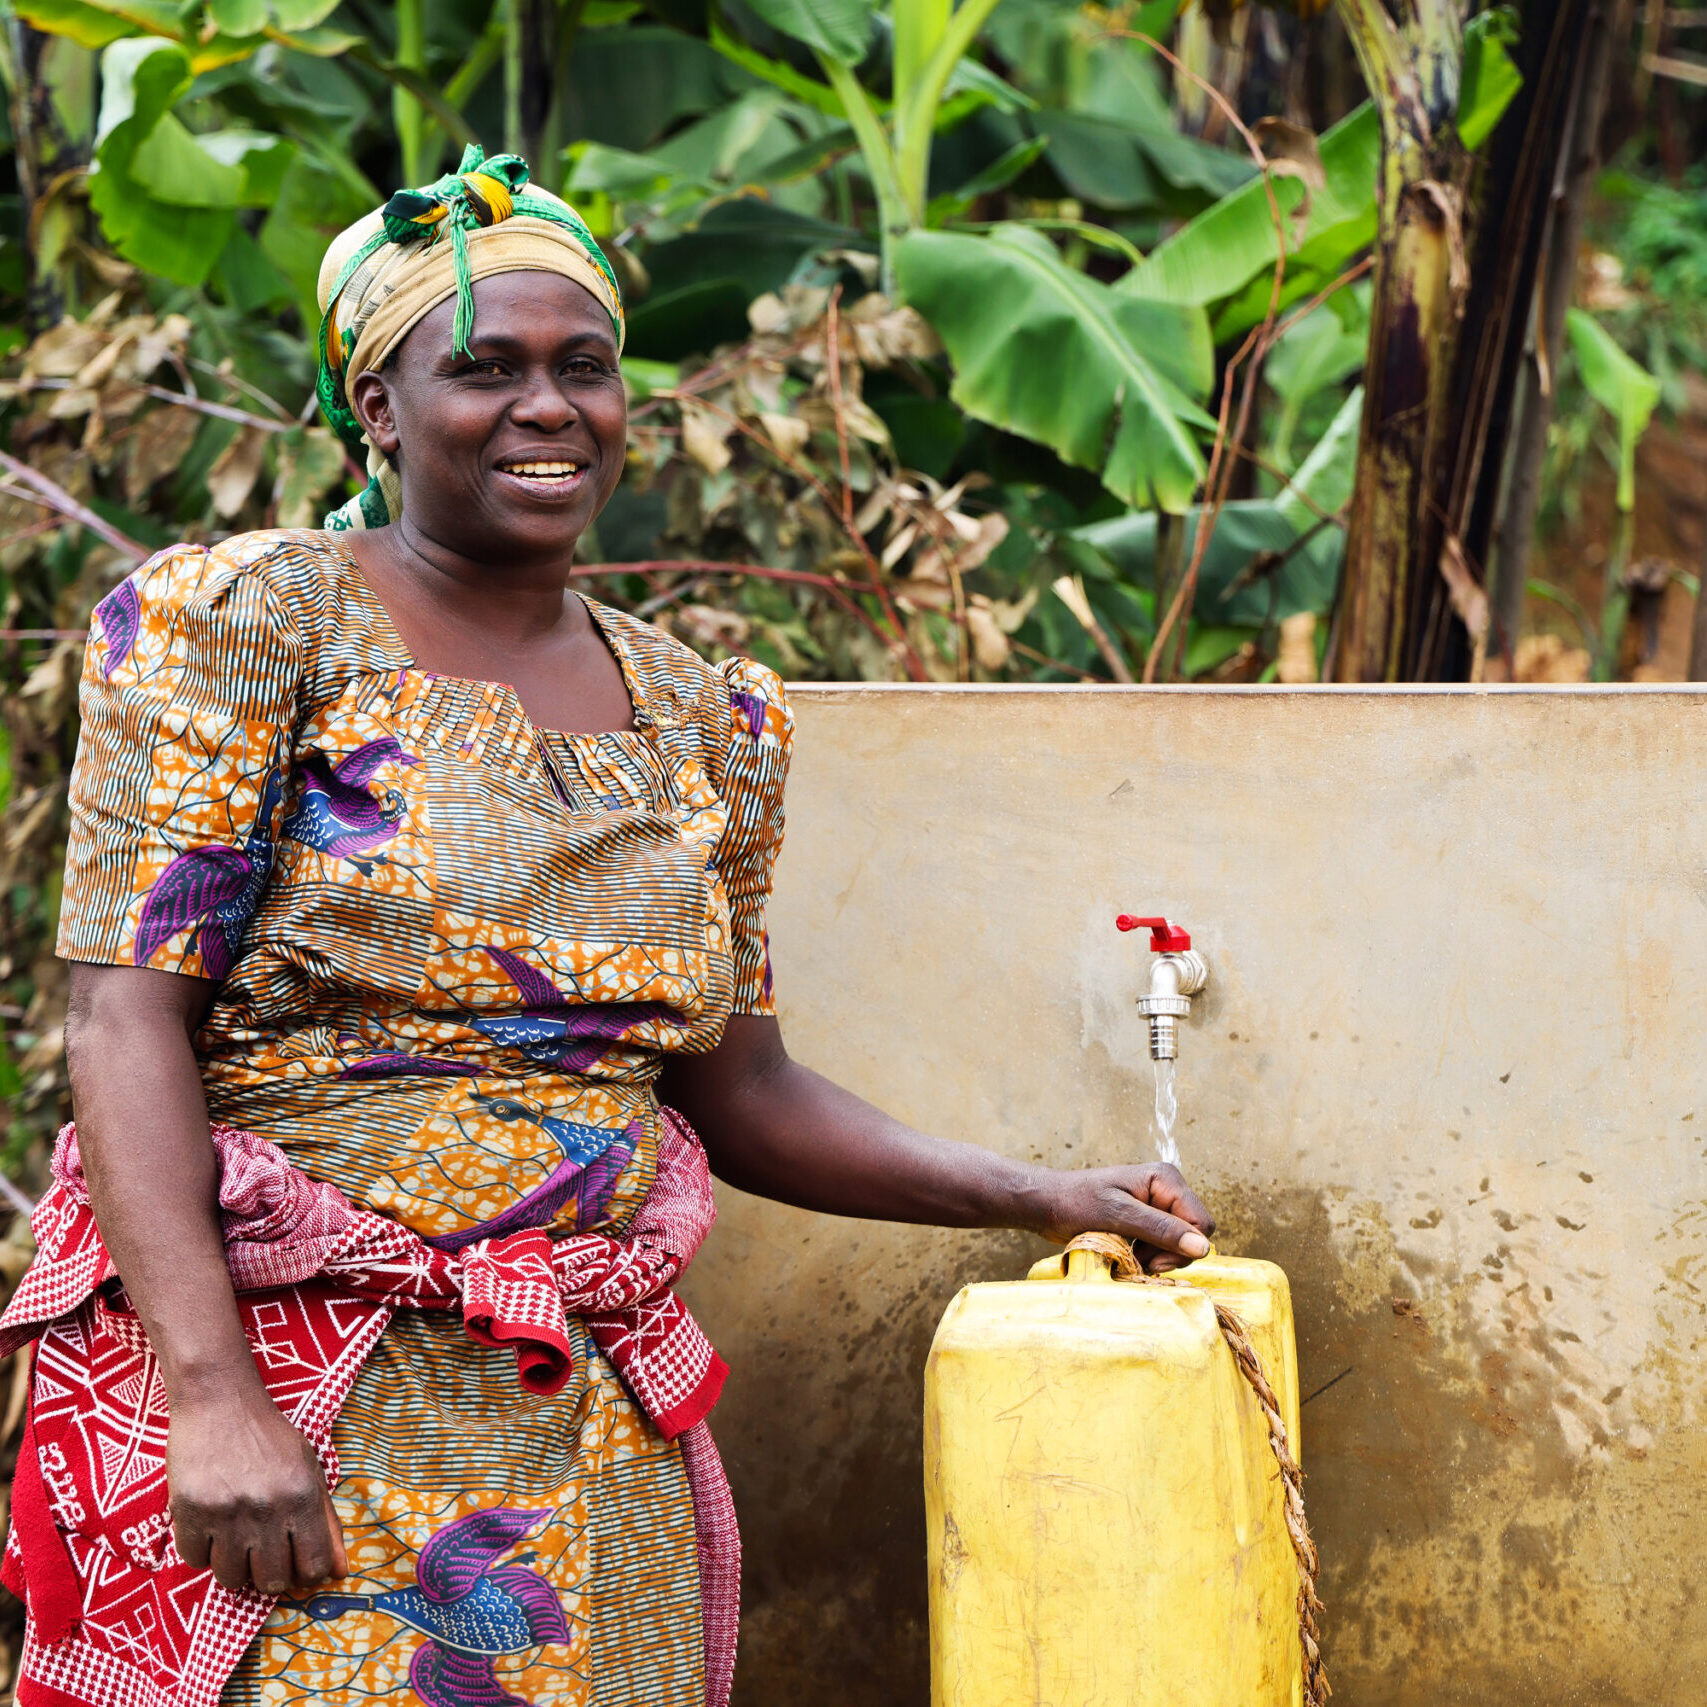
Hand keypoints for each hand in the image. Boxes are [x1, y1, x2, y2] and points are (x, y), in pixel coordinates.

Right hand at [167, 1384, 346, 1596]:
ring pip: (231, 1578)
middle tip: (262, 1549)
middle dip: (268, 1573)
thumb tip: (340, 1573)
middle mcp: (267, 1508)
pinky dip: (202, 1550)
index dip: (304, 1573)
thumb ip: (327, 1522)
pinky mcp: (189, 1511)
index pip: (312, 1568)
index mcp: (303, 1496)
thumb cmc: (269, 1438)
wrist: (220, 1402)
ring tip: (234, 1535)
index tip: (294, 1561)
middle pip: (270, 1581)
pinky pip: (195, 1561)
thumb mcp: (309, 1469)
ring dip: (233, 1564)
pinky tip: (209, 1525)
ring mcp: (226, 1512)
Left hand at [1030, 1163, 1214, 1272]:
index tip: (1152, 1261)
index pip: (1200, 1224)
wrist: (1048, 1204)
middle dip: (1168, 1254)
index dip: (1183, 1248)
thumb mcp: (1119, 1216)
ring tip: (1127, 1255)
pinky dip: (1148, 1255)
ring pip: (1178, 1244)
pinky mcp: (1147, 1219)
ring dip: (1156, 1257)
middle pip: (1192, 1236)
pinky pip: (1162, 1245)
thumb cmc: (1077, 1203)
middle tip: (1136, 1260)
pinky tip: (1126, 1253)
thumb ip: (1161, 1230)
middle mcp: (1167, 1189)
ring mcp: (1157, 1204)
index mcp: (1165, 1179)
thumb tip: (1202, 1247)